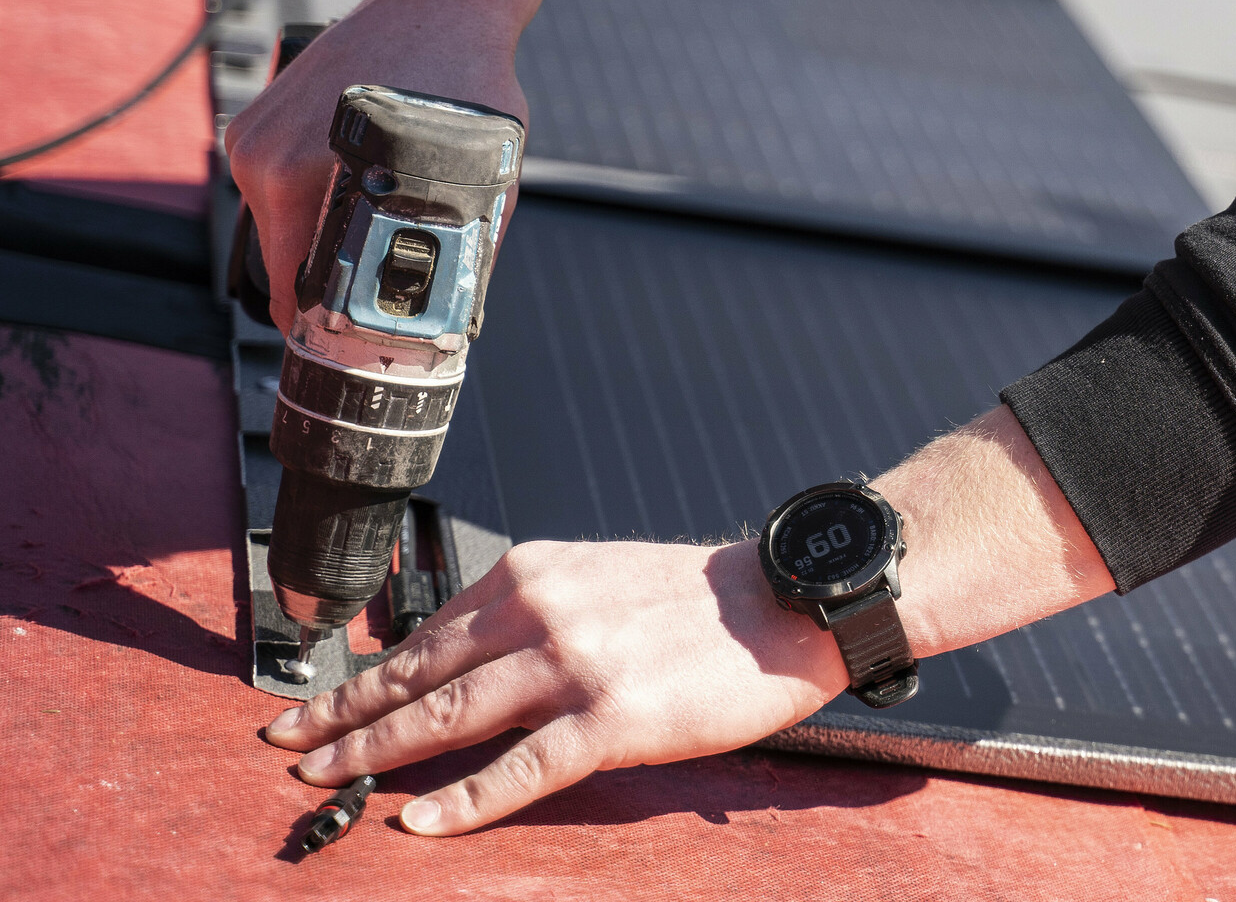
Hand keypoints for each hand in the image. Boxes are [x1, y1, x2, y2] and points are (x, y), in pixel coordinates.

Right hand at [223, 0, 527, 332]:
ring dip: (322, 232)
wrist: (443, 1)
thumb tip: (465, 313)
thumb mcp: (484, 176)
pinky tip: (360, 181)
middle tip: (379, 293)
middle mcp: (263, 156)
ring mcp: (254, 133)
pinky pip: (279, 183)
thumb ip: (468, 245)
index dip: (323, 323)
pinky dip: (315, 192)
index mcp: (298, 176)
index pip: (290, 287)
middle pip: (284, 257)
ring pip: (281, 221)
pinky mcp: (260, 117)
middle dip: (329, 279)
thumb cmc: (465, 79)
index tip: (349, 344)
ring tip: (376, 223)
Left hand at [264, 408, 1113, 835]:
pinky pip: (520, 768)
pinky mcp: (614, 719)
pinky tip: (420, 821)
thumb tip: (461, 657)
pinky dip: (463, 799)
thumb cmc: (705, 597)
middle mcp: (542, 610)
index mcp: (536, 571)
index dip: (362, 672)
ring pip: (448, 716)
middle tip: (286, 744)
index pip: (426, 630)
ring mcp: (575, 666)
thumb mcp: (600, 574)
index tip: (313, 698)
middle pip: (417, 672)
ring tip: (325, 781)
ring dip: (375, 752)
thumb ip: (533, 608)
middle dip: (342, 713)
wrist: (792, 600)